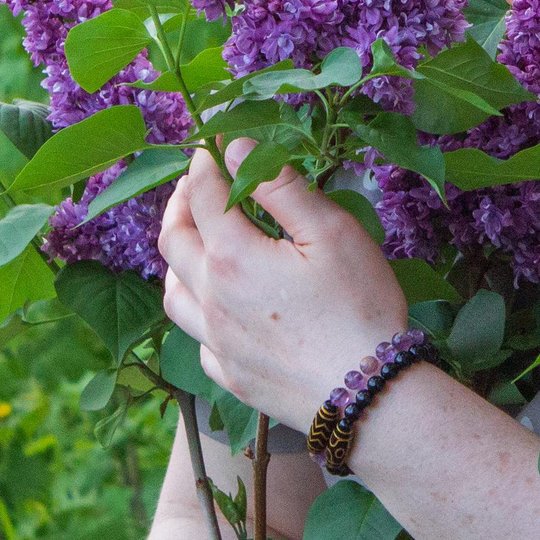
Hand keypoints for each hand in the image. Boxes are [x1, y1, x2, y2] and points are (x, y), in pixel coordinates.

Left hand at [157, 140, 408, 426]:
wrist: (367, 396)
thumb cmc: (358, 307)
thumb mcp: (331, 233)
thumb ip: (281, 187)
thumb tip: (236, 148)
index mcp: (233, 257)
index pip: (204, 196)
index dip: (205, 163)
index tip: (211, 143)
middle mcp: (211, 299)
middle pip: (173, 241)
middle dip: (180, 203)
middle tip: (194, 184)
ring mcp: (216, 342)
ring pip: (172, 293)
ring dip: (176, 258)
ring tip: (192, 243)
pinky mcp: (230, 376)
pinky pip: (195, 338)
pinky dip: (196, 311)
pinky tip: (216, 308)